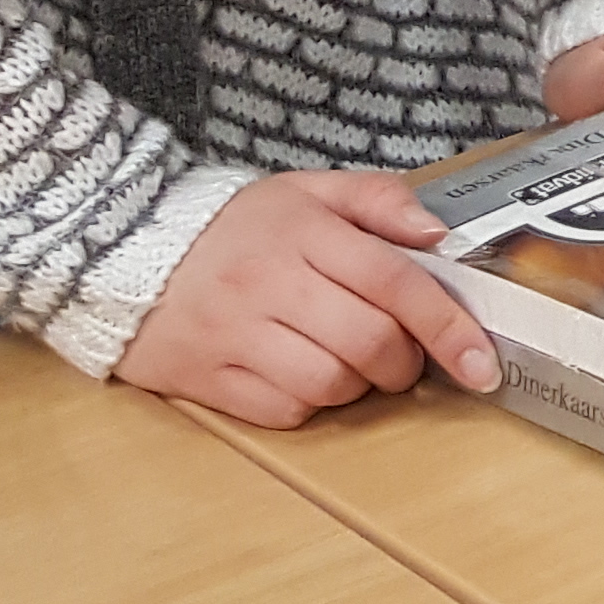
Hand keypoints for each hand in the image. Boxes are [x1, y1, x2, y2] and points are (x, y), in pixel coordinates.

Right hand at [114, 171, 495, 430]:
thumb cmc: (233, 225)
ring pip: (330, 384)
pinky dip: (305, 403)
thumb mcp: (307, 191)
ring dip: (356, 384)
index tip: (483, 362)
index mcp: (304, 231)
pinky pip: (283, 412)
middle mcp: (269, 283)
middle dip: (403, 360)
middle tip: (399, 351)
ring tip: (343, 358)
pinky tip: (295, 374)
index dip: (448, 327)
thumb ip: (380, 201)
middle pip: (370, 343)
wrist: (120, 247)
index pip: (397, 283)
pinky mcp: (204, 377)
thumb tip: (441, 234)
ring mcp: (233, 334)